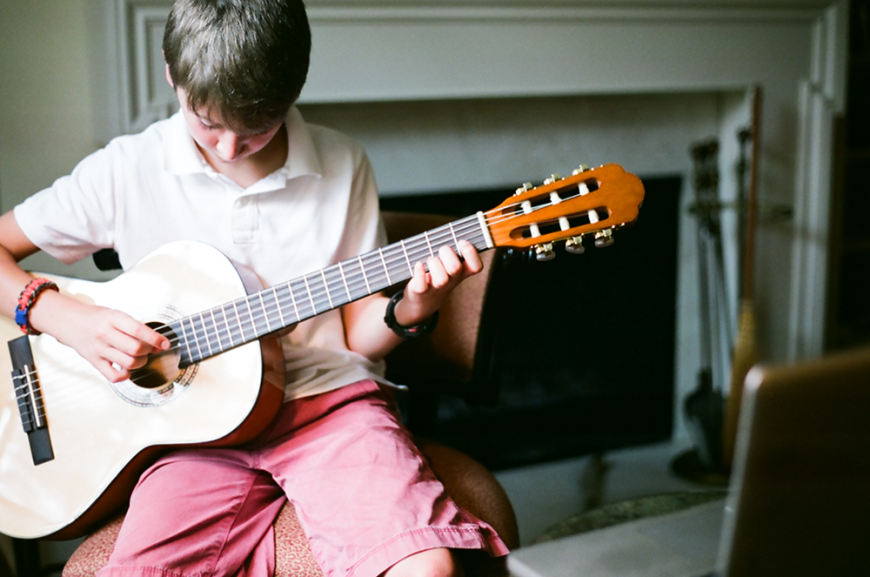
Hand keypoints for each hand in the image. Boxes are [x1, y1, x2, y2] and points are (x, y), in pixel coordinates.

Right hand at [30, 292, 170, 382]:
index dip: (156, 339)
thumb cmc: (96, 318)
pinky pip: (114, 376)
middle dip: (149, 351)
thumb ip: (133, 327)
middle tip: (151, 349)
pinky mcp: (94, 362)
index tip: (166, 343)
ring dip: (141, 362)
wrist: (69, 322)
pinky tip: (127, 368)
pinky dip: (126, 375)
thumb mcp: (115, 315)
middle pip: (135, 349)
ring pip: (129, 363)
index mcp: (113, 319)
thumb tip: (156, 341)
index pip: (139, 330)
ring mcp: (99, 349)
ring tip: (140, 357)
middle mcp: (105, 334)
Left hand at [397, 240, 482, 325]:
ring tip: (429, 260)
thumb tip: (461, 227)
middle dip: (447, 253)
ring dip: (433, 263)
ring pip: (440, 278)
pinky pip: (422, 285)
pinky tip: (418, 265)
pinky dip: (419, 272)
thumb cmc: (438, 274)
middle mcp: (452, 281)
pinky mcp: (421, 292)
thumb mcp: (451, 264)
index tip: (461, 242)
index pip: (476, 266)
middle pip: (455, 268)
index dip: (471, 253)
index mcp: (462, 272)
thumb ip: (456, 249)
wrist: (423, 302)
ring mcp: (437, 288)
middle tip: (441, 250)